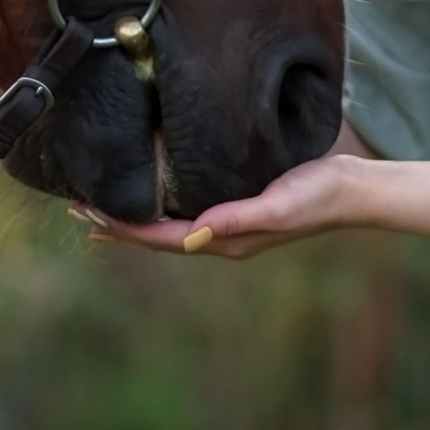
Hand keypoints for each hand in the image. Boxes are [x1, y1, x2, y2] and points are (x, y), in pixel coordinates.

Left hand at [87, 152, 367, 258]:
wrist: (353, 189)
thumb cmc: (318, 193)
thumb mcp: (280, 204)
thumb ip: (239, 217)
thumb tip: (195, 234)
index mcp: (225, 240)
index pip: (162, 238)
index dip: (124, 228)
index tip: (90, 215)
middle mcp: (221, 238)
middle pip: (157, 236)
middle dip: (117, 225)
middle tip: (77, 210)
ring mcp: (227, 226)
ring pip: (167, 227)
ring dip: (132, 219)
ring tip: (98, 210)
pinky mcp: (235, 208)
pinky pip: (184, 214)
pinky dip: (158, 209)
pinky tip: (150, 197)